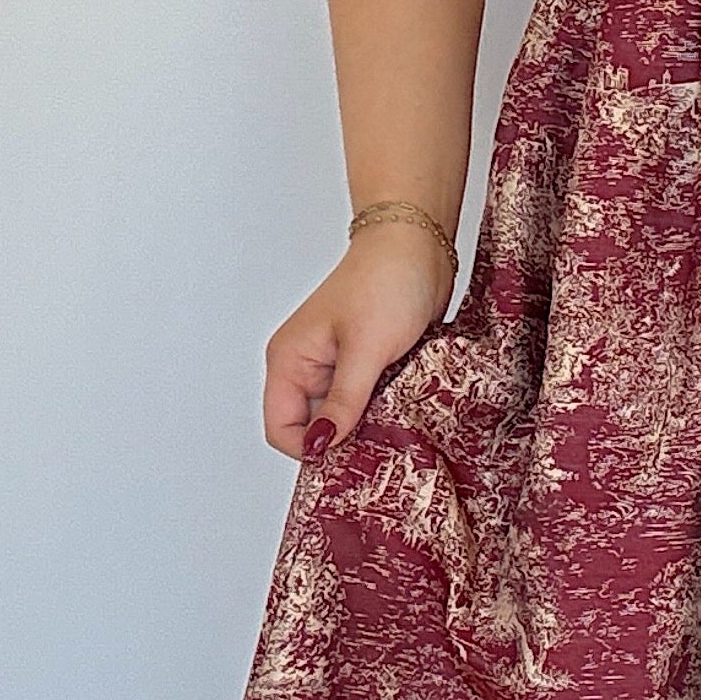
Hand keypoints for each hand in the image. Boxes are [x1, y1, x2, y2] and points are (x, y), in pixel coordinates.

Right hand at [263, 228, 455, 460]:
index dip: (311, 448)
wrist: (419, 244)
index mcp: (290, 360)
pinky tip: (404, 404)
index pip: (281, 428)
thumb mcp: (366, 349)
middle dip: (344, 440)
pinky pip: (367, 402)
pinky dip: (384, 408)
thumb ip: (344, 401)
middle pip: (313, 428)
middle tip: (381, 442)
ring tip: (396, 418)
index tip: (349, 455)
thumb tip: (321, 445)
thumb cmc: (386, 280)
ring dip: (368, 424)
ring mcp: (337, 366)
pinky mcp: (366, 364)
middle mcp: (307, 367)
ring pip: (344, 417)